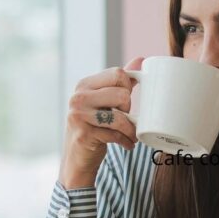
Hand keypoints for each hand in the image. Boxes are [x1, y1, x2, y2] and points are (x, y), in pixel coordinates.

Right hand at [58, 57, 143, 188]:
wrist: (77, 158)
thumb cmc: (94, 126)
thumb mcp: (104, 101)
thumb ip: (120, 81)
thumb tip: (141, 60)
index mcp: (84, 84)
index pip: (118, 73)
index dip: (128, 88)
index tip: (125, 102)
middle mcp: (78, 97)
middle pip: (122, 94)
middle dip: (129, 110)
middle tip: (125, 119)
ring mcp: (79, 116)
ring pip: (120, 116)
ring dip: (131, 129)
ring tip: (131, 135)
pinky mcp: (84, 134)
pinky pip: (115, 134)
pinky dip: (126, 141)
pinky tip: (126, 144)